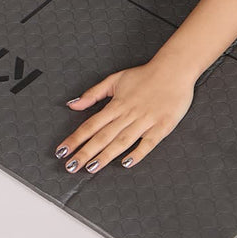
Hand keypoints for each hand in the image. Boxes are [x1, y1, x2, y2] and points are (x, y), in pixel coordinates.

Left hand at [53, 60, 195, 173]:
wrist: (173, 69)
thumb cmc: (144, 75)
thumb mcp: (115, 79)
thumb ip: (93, 93)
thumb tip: (72, 104)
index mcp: (116, 104)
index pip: (91, 125)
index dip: (75, 139)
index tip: (62, 151)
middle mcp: (128, 114)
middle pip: (103, 136)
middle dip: (85, 152)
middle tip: (70, 166)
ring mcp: (145, 121)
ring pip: (122, 141)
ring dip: (106, 155)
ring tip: (91, 168)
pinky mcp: (162, 126)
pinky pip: (148, 142)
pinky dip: (138, 152)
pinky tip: (127, 162)